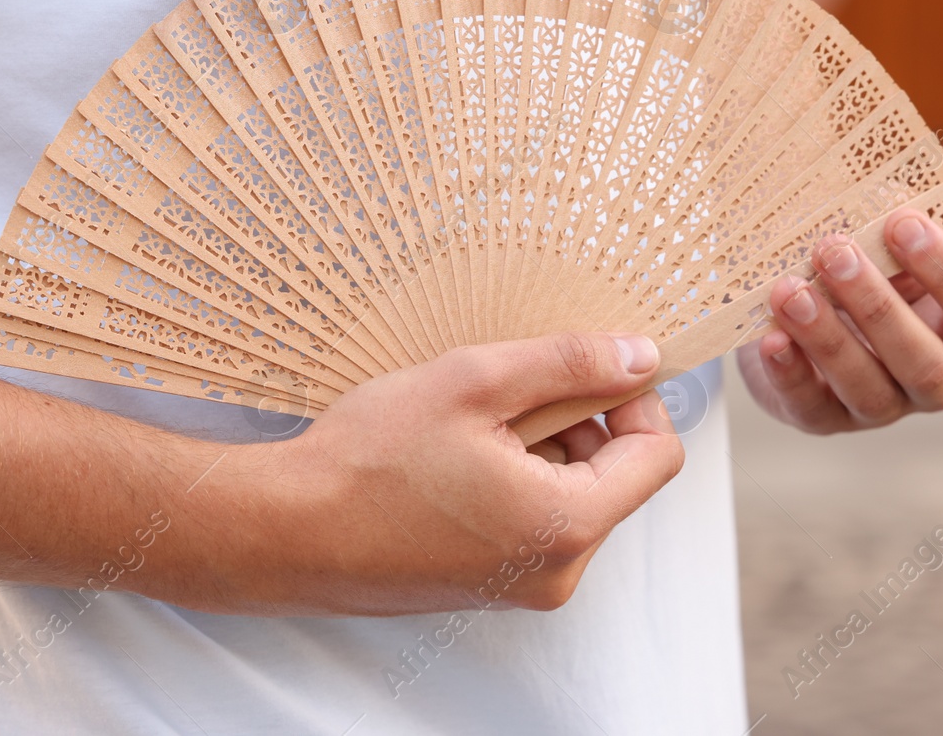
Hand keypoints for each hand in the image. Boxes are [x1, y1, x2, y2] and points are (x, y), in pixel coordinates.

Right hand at [180, 332, 683, 616]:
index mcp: (566, 524)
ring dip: (538, 447)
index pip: (657, 455)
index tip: (592, 367)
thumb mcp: (474, 383)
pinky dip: (510, 478)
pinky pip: (530, 521)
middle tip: (510, 387)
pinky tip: (452, 454)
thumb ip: (569, 365)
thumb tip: (640, 355)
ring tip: (470, 422)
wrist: (285, 531)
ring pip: (568, 496)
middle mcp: (555, 570)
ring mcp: (519, 586)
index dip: (635, 399)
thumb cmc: (369, 461)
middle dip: (577, 421)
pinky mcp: (485, 586)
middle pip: (613, 476)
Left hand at [734, 209, 942, 434]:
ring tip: (790, 290)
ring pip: (869, 388)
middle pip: (925, 361)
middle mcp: (933, 378)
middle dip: (877, 304)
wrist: (792, 313)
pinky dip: (790, 372)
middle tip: (833, 250)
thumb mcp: (873, 242)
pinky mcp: (825, 419)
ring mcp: (881, 406)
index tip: (902, 222)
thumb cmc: (850, 269)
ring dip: (827, 336)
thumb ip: (880, 217)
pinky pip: (812, 407)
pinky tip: (771, 338)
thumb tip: (864, 168)